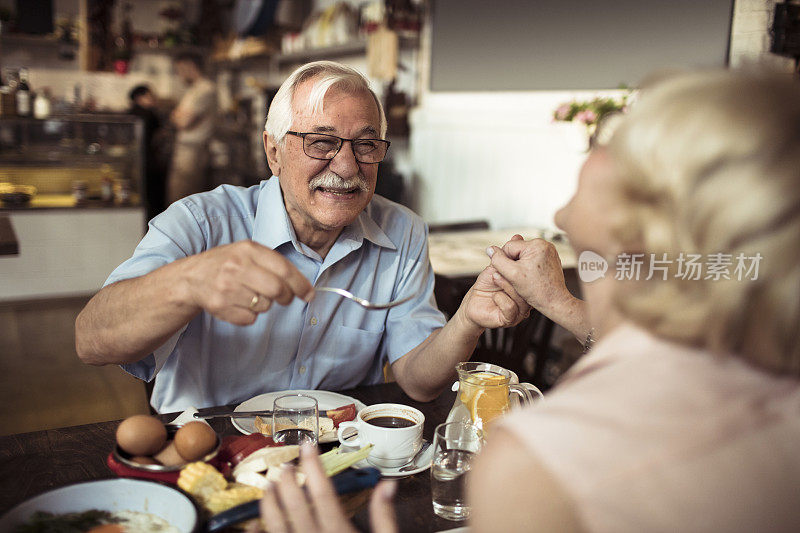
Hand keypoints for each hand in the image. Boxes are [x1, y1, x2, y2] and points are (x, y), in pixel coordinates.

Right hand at [181, 240, 313, 325]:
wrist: (192, 277)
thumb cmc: (227, 264)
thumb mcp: (247, 252)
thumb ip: (273, 263)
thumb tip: (304, 286)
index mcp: (247, 249)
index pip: (283, 269)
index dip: (301, 284)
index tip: (309, 294)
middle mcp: (236, 266)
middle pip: (277, 290)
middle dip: (287, 297)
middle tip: (285, 298)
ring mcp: (226, 287)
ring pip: (264, 306)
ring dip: (264, 304)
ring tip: (250, 295)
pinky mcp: (220, 306)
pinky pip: (250, 319)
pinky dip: (250, 315)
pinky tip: (239, 304)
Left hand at [254, 444, 398, 532]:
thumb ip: (385, 516)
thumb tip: (386, 484)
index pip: (323, 491)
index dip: (313, 466)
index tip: (307, 446)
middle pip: (295, 505)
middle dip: (287, 480)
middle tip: (284, 464)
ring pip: (276, 525)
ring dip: (269, 503)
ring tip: (267, 487)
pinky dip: (260, 532)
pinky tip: (255, 524)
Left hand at [460, 262, 530, 330]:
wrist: (472, 303)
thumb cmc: (486, 286)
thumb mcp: (497, 267)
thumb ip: (507, 256)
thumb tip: (517, 237)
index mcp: (526, 288)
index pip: (532, 277)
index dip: (524, 266)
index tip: (515, 256)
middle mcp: (526, 301)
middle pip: (529, 288)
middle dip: (516, 275)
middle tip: (503, 266)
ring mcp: (519, 312)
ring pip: (521, 298)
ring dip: (506, 285)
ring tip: (495, 277)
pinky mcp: (509, 319)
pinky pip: (510, 308)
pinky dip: (501, 299)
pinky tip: (494, 296)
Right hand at [488, 237, 571, 316]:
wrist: (554, 301)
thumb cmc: (537, 290)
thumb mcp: (512, 274)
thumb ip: (498, 260)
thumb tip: (489, 249)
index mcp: (536, 245)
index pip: (509, 247)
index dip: (504, 261)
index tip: (509, 274)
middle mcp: (545, 244)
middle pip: (516, 250)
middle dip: (513, 263)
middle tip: (517, 278)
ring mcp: (549, 251)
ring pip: (523, 255)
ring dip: (520, 266)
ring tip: (524, 279)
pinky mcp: (550, 258)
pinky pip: (532, 259)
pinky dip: (528, 267)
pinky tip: (530, 278)